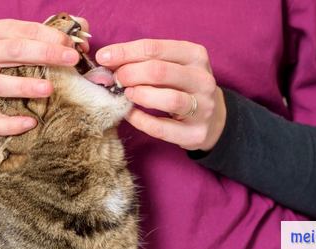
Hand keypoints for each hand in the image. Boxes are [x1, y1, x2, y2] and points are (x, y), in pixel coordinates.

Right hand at [0, 18, 88, 135]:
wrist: (2, 82)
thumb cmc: (29, 59)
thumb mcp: (43, 42)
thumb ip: (64, 37)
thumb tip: (83, 42)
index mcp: (0, 32)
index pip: (25, 30)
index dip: (51, 37)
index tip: (72, 47)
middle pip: (12, 50)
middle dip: (45, 54)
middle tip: (71, 60)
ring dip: (24, 86)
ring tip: (49, 90)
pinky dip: (8, 123)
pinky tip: (31, 122)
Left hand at [96, 39, 225, 150]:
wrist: (212, 118)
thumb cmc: (182, 86)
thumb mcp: (171, 66)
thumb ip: (144, 60)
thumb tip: (107, 59)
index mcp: (195, 55)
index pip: (154, 48)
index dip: (125, 52)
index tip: (103, 58)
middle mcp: (203, 79)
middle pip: (159, 72)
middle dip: (129, 74)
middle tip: (116, 80)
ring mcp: (203, 107)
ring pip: (168, 99)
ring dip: (139, 95)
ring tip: (126, 94)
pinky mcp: (196, 133)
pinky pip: (162, 128)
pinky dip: (141, 120)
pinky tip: (130, 114)